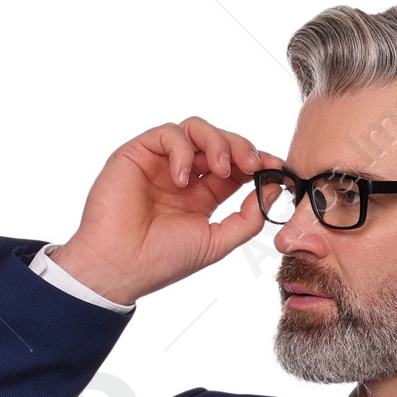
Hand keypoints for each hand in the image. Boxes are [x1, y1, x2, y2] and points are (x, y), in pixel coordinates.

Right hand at [47, 117, 283, 304]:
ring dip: (216, 143)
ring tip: (220, 169)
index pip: (236, 168)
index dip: (258, 163)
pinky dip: (182, 151)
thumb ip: (247, 218)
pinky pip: (168, 134)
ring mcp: (161, 163)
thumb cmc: (162, 260)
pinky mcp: (138, 153)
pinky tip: (182, 180)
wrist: (120, 266)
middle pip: (220, 142)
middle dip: (242, 148)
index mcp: (202, 196)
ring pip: (196, 129)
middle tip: (253, 164)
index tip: (277, 168)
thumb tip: (273, 191)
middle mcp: (183, 176)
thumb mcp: (216, 242)